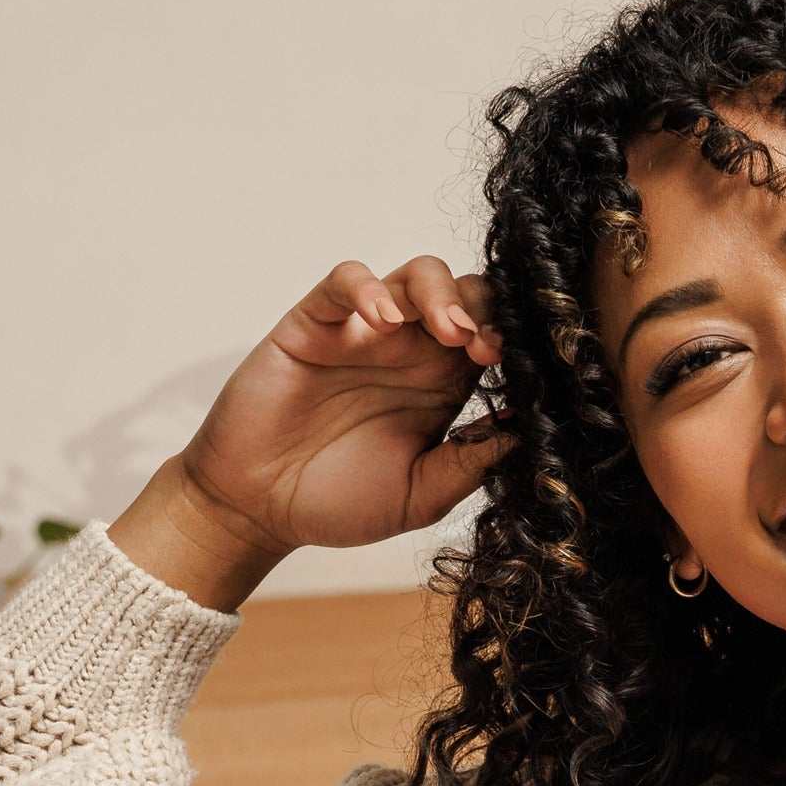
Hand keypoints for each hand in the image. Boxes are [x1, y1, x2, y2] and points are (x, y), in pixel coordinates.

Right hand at [174, 255, 516, 554]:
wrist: (259, 509)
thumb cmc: (338, 503)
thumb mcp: (420, 496)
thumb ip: (468, 465)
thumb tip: (526, 435)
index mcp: (442, 387)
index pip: (492, 338)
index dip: (511, 343)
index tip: (517, 369)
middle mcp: (410, 352)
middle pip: (465, 294)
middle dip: (485, 309)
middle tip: (485, 347)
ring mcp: (363, 333)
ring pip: (415, 276)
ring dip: (441, 293)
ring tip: (449, 331)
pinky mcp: (314, 324)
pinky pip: (344, 281)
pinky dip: (368, 288)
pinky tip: (381, 320)